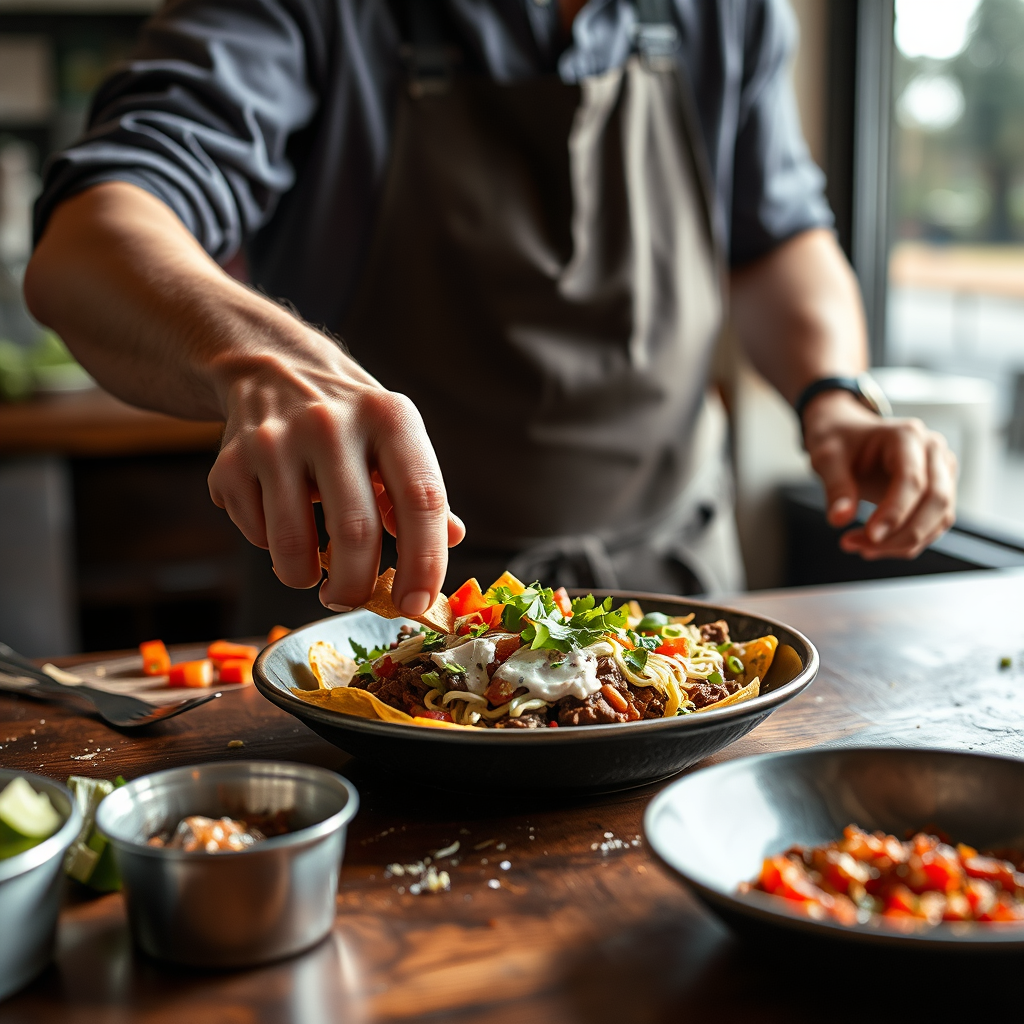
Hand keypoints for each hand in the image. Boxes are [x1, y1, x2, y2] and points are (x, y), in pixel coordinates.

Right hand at [207, 323, 464, 613]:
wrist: (273, 367)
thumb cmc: (350, 421)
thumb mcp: (396, 441)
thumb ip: (424, 495)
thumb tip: (453, 539)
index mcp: (390, 418)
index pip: (422, 500)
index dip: (424, 563)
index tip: (416, 605)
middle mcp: (332, 423)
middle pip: (356, 533)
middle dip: (356, 588)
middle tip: (353, 601)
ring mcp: (276, 440)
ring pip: (293, 545)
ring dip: (305, 578)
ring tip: (313, 575)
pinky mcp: (230, 460)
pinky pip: (256, 534)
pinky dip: (271, 548)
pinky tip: (280, 523)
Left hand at [802, 390, 957, 558]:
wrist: (847, 432)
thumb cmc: (838, 440)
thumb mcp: (826, 457)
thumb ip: (835, 487)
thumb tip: (839, 520)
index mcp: (907, 435)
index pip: (912, 480)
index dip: (894, 513)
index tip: (870, 537)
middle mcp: (933, 450)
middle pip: (936, 501)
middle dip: (902, 534)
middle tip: (862, 548)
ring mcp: (942, 470)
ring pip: (940, 518)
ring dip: (904, 543)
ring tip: (861, 547)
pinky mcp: (940, 489)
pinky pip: (934, 524)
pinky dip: (907, 541)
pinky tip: (875, 545)